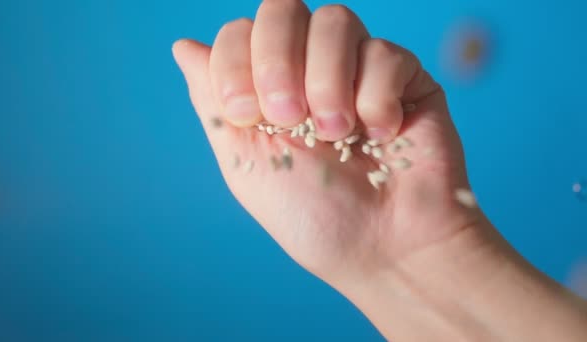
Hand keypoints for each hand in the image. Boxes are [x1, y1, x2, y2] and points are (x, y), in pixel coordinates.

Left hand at [172, 1, 481, 291]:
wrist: (383, 248)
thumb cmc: (313, 217)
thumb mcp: (246, 163)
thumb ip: (215, 103)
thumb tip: (183, 46)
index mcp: (269, 88)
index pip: (240, 32)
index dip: (234, 60)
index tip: (245, 114)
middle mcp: (312, 69)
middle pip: (283, 8)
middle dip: (275, 60)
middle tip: (287, 116)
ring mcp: (360, 70)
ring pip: (335, 20)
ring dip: (326, 80)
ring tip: (334, 132)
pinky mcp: (407, 78)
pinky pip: (385, 53)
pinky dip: (374, 97)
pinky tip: (378, 135)